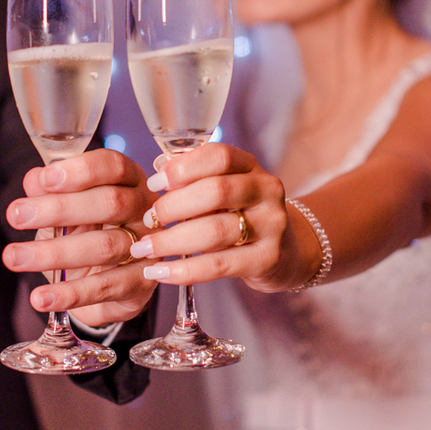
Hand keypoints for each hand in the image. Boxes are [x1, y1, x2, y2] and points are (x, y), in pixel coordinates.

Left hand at [3, 148, 159, 326]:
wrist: (107, 286)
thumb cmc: (87, 235)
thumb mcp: (64, 212)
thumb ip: (50, 192)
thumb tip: (33, 179)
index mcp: (129, 181)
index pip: (114, 166)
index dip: (81, 170)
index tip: (45, 178)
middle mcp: (144, 210)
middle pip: (110, 202)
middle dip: (59, 208)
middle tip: (17, 215)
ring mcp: (148, 247)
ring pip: (104, 247)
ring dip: (54, 253)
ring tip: (15, 257)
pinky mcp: (142, 283)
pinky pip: (105, 287)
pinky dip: (70, 293)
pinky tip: (41, 296)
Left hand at [128, 144, 317, 292]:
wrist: (285, 251)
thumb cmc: (240, 215)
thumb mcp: (224, 189)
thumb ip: (194, 178)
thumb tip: (158, 169)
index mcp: (251, 166)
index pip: (220, 156)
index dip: (183, 167)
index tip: (154, 183)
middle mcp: (266, 190)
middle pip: (216, 191)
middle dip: (173, 206)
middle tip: (147, 219)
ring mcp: (272, 225)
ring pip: (215, 231)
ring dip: (171, 241)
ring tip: (145, 248)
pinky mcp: (268, 259)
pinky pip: (219, 265)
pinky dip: (184, 270)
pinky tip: (160, 273)